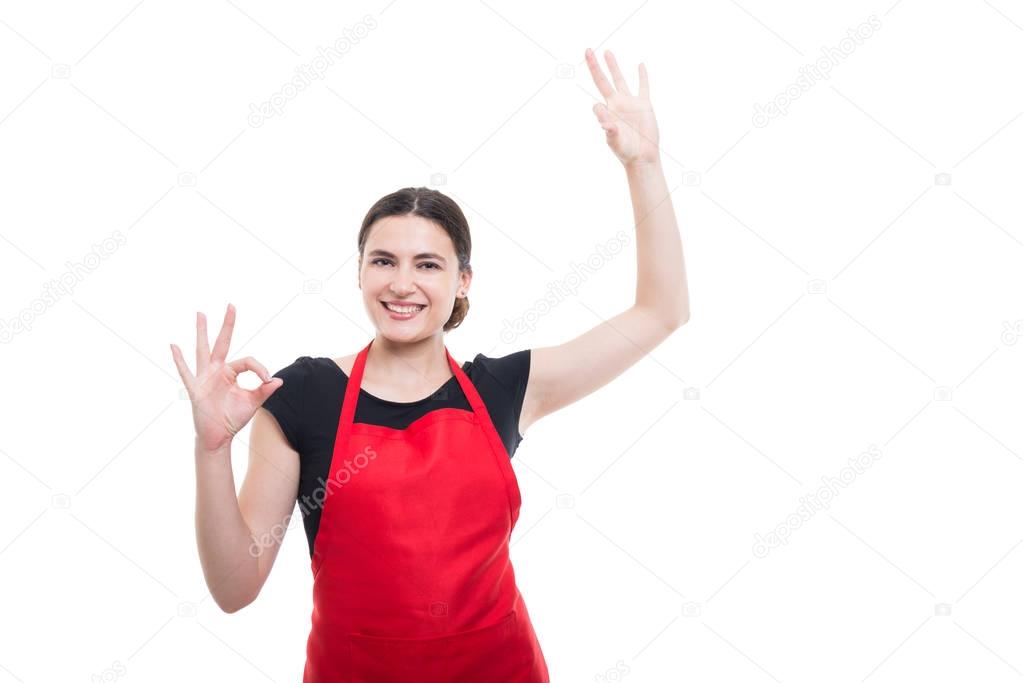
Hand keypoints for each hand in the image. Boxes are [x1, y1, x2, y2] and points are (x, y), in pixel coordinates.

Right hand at [170, 304, 282, 453]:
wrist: (219, 436)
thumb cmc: (233, 418)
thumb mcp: (252, 403)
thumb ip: (264, 391)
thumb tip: (279, 380)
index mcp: (231, 373)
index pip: (248, 361)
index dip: (260, 369)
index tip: (267, 380)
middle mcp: (217, 371)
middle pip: (223, 343)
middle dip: (228, 325)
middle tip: (231, 305)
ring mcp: (204, 378)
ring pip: (203, 350)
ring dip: (202, 332)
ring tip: (201, 314)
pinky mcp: (195, 389)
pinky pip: (186, 372)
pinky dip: (180, 360)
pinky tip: (174, 346)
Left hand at [585, 48, 659, 167]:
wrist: (642, 156)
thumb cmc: (626, 151)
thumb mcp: (614, 139)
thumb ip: (608, 127)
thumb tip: (600, 112)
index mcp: (608, 112)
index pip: (597, 104)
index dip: (599, 110)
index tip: (606, 120)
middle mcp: (617, 104)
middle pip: (603, 81)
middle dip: (595, 66)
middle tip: (588, 50)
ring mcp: (630, 103)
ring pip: (620, 79)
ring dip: (613, 66)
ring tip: (607, 52)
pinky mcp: (644, 104)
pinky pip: (643, 87)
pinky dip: (642, 76)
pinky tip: (640, 65)